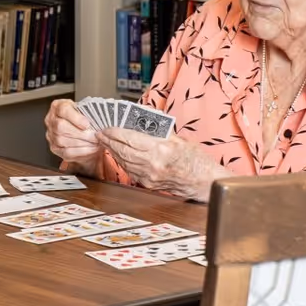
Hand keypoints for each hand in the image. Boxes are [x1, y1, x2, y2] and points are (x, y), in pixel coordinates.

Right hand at [45, 98, 103, 171]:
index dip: (75, 117)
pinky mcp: (54, 147)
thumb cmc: (83, 119)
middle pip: (61, 126)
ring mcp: (51, 134)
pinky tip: (91, 149)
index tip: (87, 124)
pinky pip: (66, 152)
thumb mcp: (85, 111)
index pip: (63, 110)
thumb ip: (88, 113)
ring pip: (63, 140)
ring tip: (95, 142)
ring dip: (82, 143)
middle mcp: (51, 120)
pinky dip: (81, 151)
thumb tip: (99, 119)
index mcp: (57, 106)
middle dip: (81, 133)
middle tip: (95, 136)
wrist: (81, 133)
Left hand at [101, 126, 216, 202]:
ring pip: (124, 161)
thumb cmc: (196, 160)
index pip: (130, 139)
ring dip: (113, 151)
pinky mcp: (149, 184)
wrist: (204, 182)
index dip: (115, 132)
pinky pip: (130, 171)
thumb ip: (158, 131)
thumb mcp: (178, 139)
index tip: (106, 127)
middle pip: (123, 151)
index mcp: (160, 149)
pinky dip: (122, 161)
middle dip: (109, 141)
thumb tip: (140, 121)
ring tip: (106, 142)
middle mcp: (152, 164)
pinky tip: (118, 155)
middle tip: (100, 133)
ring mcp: (149, 176)